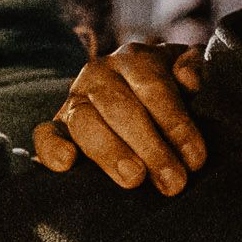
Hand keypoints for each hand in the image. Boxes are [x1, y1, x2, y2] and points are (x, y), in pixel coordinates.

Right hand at [29, 41, 210, 191]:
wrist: (134, 100)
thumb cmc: (171, 95)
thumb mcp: (188, 79)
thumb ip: (196, 72)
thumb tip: (188, 77)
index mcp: (134, 59)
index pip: (154, 88)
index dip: (176, 124)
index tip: (196, 159)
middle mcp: (99, 75)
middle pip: (120, 109)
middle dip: (150, 148)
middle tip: (173, 182)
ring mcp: (74, 100)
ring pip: (85, 123)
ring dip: (110, 152)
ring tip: (134, 179)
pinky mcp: (56, 126)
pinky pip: (46, 135)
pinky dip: (52, 149)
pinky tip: (68, 164)